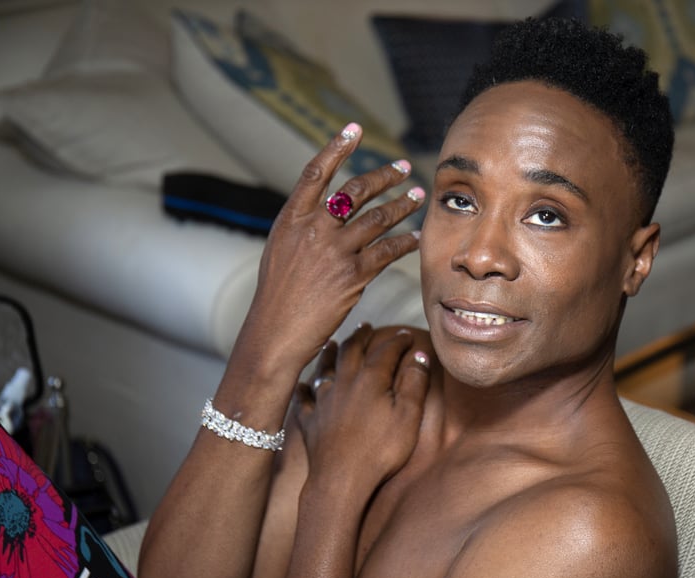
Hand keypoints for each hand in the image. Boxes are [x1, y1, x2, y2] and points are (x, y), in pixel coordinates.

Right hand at [241, 124, 425, 375]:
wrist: (276, 331)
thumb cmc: (278, 296)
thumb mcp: (281, 251)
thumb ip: (304, 228)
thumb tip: (327, 212)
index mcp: (291, 219)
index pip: (316, 173)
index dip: (336, 148)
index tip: (353, 129)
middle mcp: (313, 230)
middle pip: (354, 191)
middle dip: (383, 176)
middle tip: (403, 168)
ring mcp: (334, 252)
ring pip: (377, 218)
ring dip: (402, 205)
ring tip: (418, 196)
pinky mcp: (353, 275)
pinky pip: (387, 251)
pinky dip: (405, 241)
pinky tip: (416, 237)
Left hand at [293, 325, 431, 488]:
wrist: (341, 480)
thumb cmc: (381, 450)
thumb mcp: (409, 417)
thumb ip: (415, 384)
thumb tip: (420, 356)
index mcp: (370, 380)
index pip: (386, 351)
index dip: (397, 341)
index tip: (405, 335)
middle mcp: (344, 383)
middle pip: (351, 351)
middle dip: (360, 337)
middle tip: (366, 326)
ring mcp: (324, 401)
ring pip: (325, 369)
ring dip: (330, 354)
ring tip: (332, 343)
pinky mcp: (311, 421)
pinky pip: (304, 399)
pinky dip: (303, 389)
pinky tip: (302, 385)